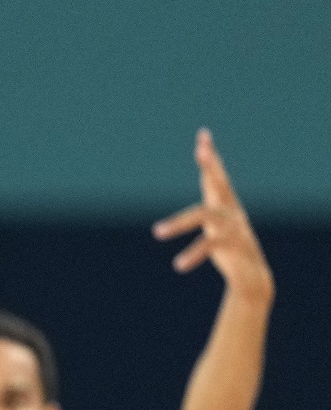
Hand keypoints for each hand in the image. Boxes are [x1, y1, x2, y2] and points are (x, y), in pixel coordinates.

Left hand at [152, 129, 273, 299]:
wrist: (252, 274)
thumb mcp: (216, 223)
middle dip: (211, 166)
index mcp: (226, 205)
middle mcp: (232, 211)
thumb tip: (202, 187)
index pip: (217, 176)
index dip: (210, 157)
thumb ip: (208, 204)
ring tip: (156, 233)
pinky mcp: (234, 245)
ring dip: (180, 223)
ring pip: (205, 217)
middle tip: (201, 149)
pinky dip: (193, 255)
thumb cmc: (230, 247)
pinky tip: (178, 265)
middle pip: (221, 183)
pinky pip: (210, 246)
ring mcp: (234, 226)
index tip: (203, 135)